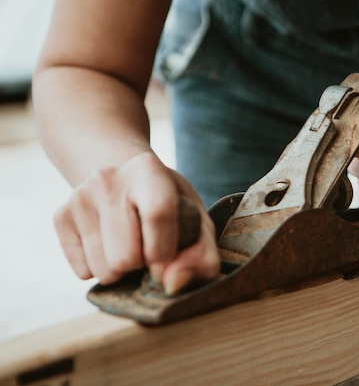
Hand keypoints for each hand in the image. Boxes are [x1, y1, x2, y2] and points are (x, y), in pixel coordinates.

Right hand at [53, 152, 219, 293]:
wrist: (124, 177)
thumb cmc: (171, 204)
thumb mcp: (197, 221)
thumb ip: (201, 255)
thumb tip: (172, 285)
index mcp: (148, 170)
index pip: (158, 214)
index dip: (164, 251)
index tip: (165, 265)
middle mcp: (108, 179)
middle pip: (125, 257)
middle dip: (142, 265)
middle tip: (149, 247)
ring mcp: (79, 197)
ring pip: (103, 270)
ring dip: (122, 270)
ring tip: (131, 244)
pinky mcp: (60, 216)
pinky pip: (82, 271)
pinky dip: (100, 268)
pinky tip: (110, 245)